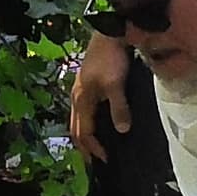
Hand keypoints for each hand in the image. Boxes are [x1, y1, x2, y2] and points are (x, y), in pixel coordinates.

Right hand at [70, 31, 131, 160]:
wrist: (109, 33)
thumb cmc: (112, 58)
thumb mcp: (116, 84)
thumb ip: (119, 108)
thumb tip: (121, 131)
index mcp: (81, 100)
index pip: (84, 133)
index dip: (94, 148)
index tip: (106, 160)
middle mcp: (77, 98)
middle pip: (75, 129)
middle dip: (84, 147)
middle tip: (95, 162)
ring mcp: (80, 91)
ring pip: (77, 120)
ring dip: (84, 136)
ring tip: (95, 147)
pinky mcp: (86, 85)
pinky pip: (83, 112)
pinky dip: (88, 124)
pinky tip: (98, 124)